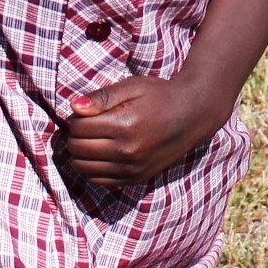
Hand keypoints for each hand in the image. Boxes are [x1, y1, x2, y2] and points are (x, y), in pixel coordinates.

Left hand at [59, 75, 226, 186]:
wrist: (193, 114)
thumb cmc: (160, 95)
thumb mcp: (131, 87)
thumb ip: (102, 97)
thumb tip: (74, 108)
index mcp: (125, 125)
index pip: (79, 128)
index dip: (75, 118)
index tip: (84, 112)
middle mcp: (128, 151)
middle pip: (78, 149)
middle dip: (75, 136)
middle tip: (86, 125)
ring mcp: (132, 169)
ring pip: (85, 168)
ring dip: (81, 154)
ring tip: (92, 139)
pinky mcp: (136, 178)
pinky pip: (100, 181)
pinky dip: (92, 168)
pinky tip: (101, 154)